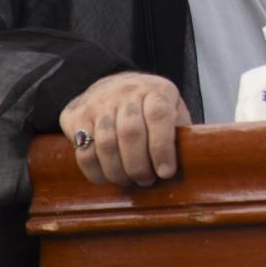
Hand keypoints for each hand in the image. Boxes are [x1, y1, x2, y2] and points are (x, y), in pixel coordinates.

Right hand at [59, 72, 189, 187]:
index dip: (162, 147)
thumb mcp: (173, 109)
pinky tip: (106, 177)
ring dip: (118, 171)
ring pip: (105, 143)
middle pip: (130, 133)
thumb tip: (189, 162)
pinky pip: (83, 150)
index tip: (166, 172)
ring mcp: (98, 102)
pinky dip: (95, 171)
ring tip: (128, 181)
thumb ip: (180, 131)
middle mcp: (126, 92)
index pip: (158, 116)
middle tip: (146, 181)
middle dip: (139, 166)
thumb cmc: (149, 106)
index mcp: (156, 90)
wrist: (111, 85)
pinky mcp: (76, 115)